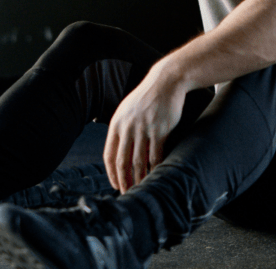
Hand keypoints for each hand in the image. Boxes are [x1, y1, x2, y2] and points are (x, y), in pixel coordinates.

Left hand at [103, 63, 186, 191]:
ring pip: (139, 161)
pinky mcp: (160, 129)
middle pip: (122, 162)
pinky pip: (156, 155)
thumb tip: (119, 152)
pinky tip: (156, 176)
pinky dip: (155, 168)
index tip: (115, 184)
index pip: (109, 155)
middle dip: (123, 181)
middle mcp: (128, 127)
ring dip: (139, 178)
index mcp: (116, 123)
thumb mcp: (127, 110)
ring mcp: (144, 128)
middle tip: (127, 194)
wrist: (166, 82)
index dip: (111, 173)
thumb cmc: (147, 98)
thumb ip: (122, 130)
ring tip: (141, 189)